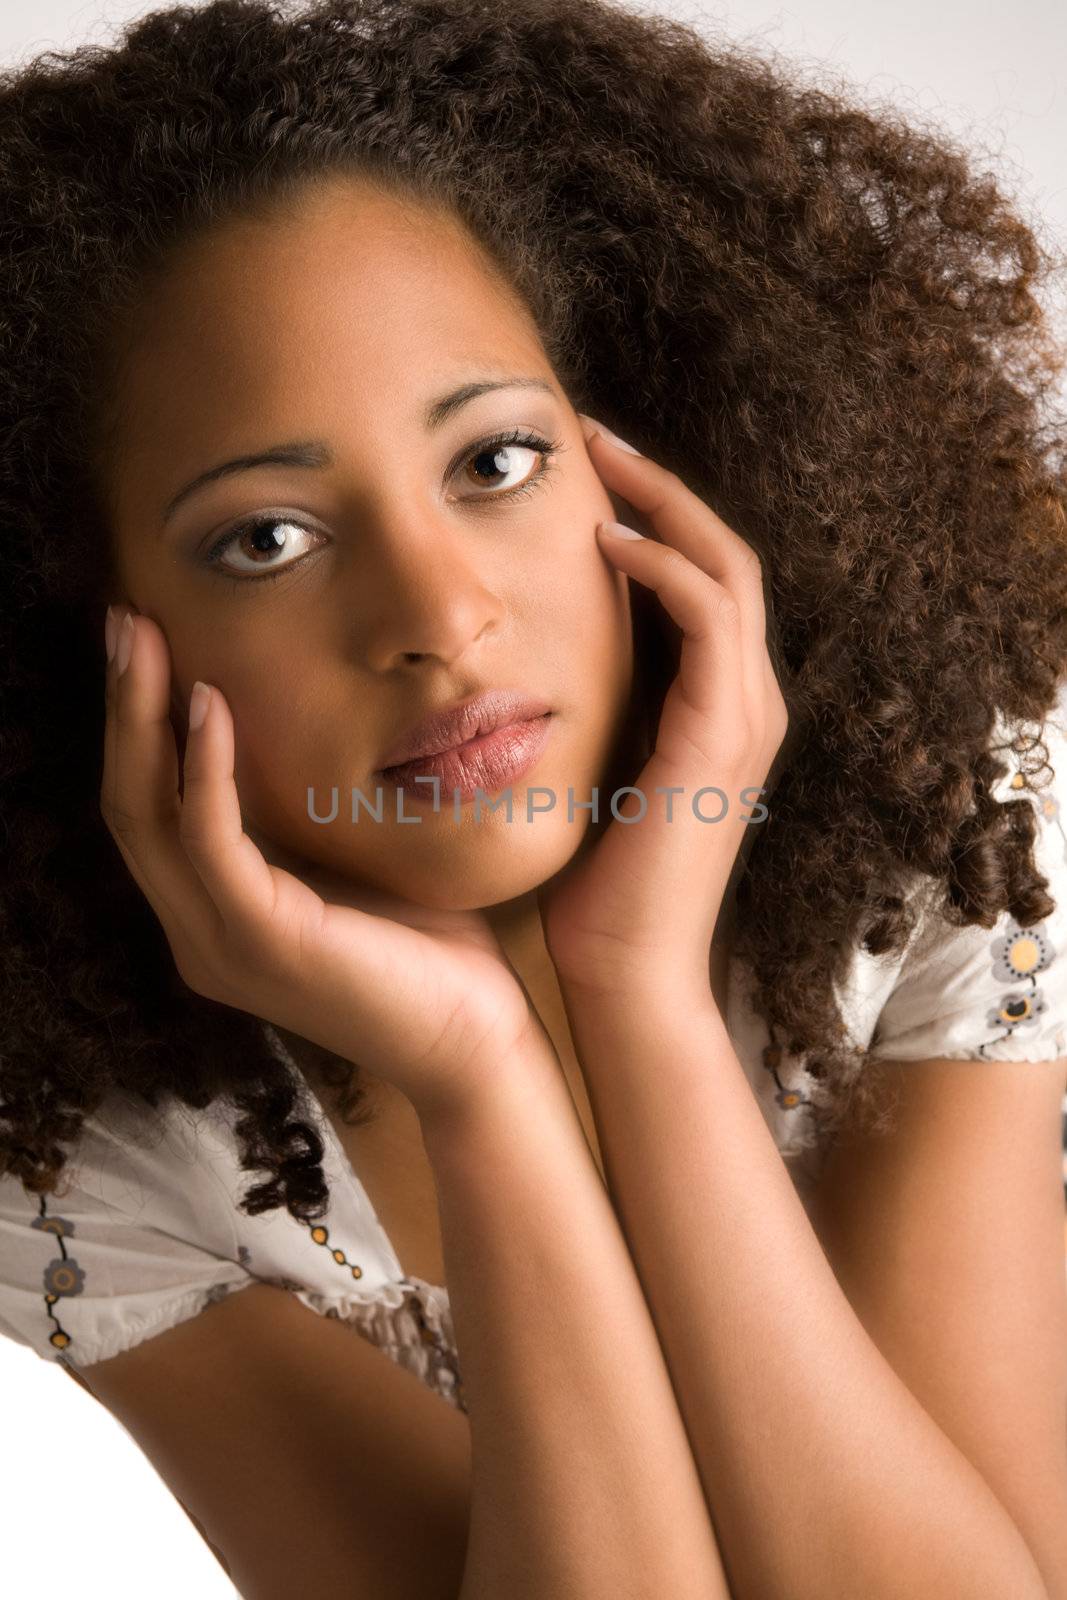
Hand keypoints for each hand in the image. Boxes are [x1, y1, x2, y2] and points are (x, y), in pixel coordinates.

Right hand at [100, 609, 558, 1124]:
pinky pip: (210, 840)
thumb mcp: (356, 858)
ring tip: (142, 637)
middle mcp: (198, 932)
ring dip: (141, 718)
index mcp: (217, 913)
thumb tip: (317, 715)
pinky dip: (204, 767)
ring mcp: (219, 943)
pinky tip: (209, 702)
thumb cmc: (434, 947)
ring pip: (147, 817)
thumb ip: (315, 808)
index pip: (150, 808)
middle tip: (122, 617)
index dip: (136, 723)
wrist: (479, 1041)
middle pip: (128, 803)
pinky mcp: (260, 942)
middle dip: (121, 705)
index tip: (144, 637)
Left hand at [538, 416, 788, 1001]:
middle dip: (659, 488)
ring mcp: (743, 714)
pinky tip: (605, 538)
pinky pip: (709, 614)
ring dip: (663, 502)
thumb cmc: (589, 887)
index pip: (700, 584)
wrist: (623, 971)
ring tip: (596, 457)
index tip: (580, 476)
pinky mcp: (723, 730)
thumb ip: (580, 710)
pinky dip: (663, 565)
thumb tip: (512, 661)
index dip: (652, 519)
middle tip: (589, 435)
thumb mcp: (582, 774)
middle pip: (723, 555)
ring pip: (726, 567)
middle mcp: (744, 701)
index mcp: (715, 709)